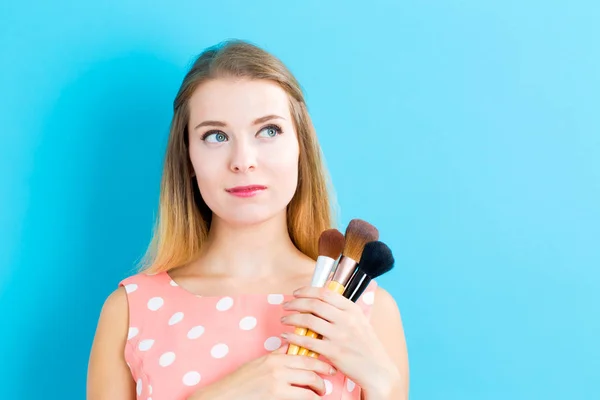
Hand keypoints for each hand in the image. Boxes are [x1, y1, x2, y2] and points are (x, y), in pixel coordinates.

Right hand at [187, 344, 336, 399]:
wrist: (225, 395)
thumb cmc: (241, 382)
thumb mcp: (258, 364)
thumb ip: (276, 356)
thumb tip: (289, 348)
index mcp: (274, 357)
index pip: (303, 355)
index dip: (319, 360)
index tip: (328, 364)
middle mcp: (278, 366)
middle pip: (310, 367)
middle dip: (324, 373)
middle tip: (330, 377)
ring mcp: (278, 380)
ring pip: (309, 381)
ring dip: (319, 388)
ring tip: (321, 392)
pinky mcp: (277, 394)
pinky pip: (303, 396)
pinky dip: (312, 398)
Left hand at [280, 287, 400, 399]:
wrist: (377, 369)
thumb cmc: (366, 345)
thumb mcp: (359, 321)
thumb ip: (342, 311)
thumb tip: (321, 299)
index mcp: (352, 309)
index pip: (325, 293)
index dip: (307, 290)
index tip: (296, 293)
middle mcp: (346, 320)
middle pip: (314, 305)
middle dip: (296, 303)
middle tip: (286, 306)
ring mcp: (340, 336)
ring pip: (309, 321)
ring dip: (292, 319)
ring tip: (284, 320)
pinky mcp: (334, 352)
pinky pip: (308, 342)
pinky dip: (294, 338)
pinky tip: (286, 336)